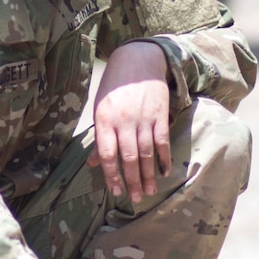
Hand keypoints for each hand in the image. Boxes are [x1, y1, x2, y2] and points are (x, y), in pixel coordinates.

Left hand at [87, 40, 171, 203]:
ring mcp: (143, 118)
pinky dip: (163, 158)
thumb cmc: (115, 86)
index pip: (108, 154)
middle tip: (134, 199)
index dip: (111, 175)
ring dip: (148, 174)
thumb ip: (100, 137)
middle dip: (132, 181)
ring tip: (149, 191)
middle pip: (128, 157)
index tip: (116, 191)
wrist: (138, 59)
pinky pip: (162, 141)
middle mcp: (123, 120)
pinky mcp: (159, 114)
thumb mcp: (100, 107)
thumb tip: (94, 163)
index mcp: (104, 119)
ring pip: (146, 153)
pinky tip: (164, 172)